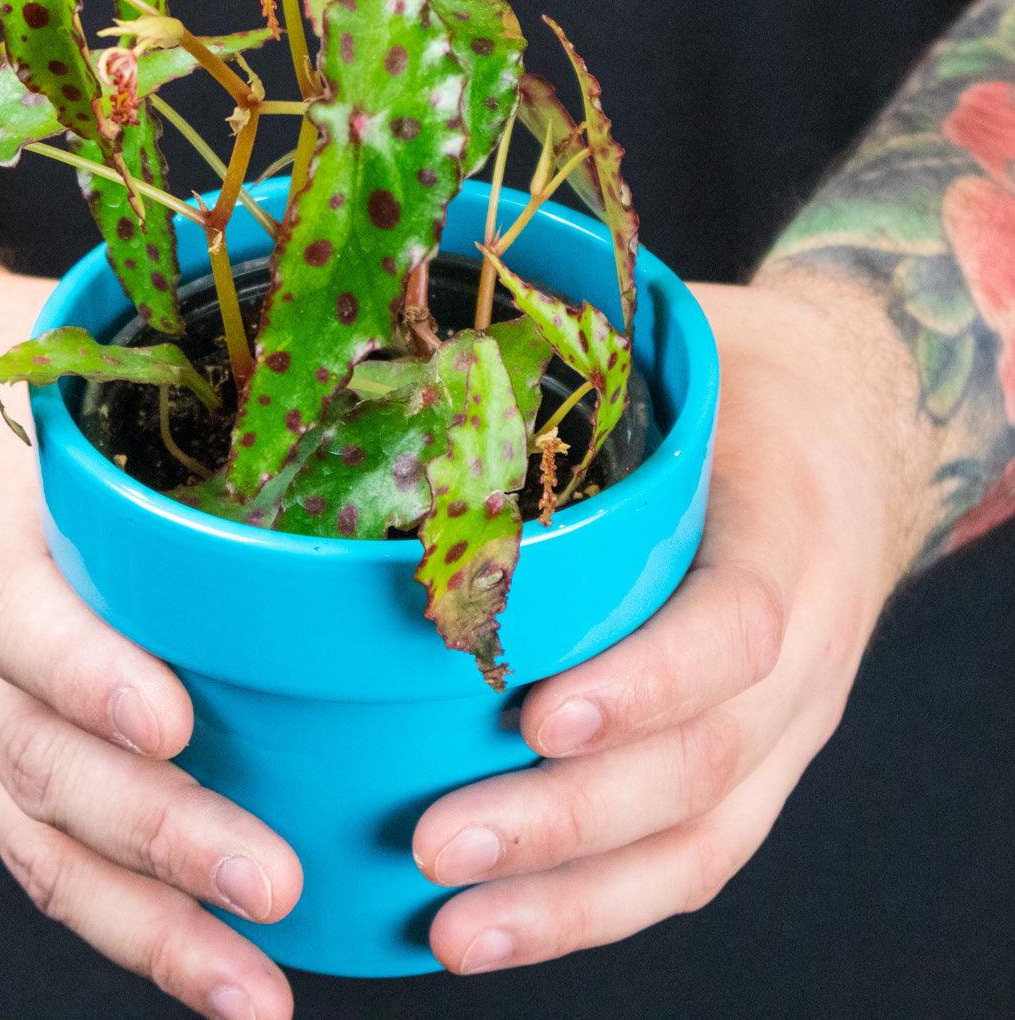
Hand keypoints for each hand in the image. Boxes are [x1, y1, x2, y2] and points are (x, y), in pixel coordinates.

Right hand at [0, 274, 299, 1019]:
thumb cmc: (15, 426)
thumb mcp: (61, 390)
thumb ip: (161, 370)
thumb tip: (318, 295)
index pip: (26, 621)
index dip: (90, 674)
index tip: (172, 714)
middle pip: (44, 762)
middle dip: (155, 830)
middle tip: (270, 876)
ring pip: (48, 842)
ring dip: (151, 925)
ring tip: (257, 987)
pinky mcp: (6, 770)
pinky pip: (54, 869)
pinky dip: (136, 937)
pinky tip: (226, 984)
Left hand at [412, 278, 932, 974]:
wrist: (854, 429)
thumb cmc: (748, 386)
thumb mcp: (694, 347)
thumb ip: (594, 356)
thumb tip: (423, 346)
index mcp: (790, 532)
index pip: (741, 626)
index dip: (651, 681)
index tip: (540, 715)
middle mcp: (807, 652)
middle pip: (704, 764)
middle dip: (567, 821)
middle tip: (438, 845)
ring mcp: (787, 723)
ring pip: (699, 841)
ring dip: (574, 900)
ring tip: (454, 931)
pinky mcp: (755, 761)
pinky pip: (694, 855)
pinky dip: (598, 906)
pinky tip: (502, 927)